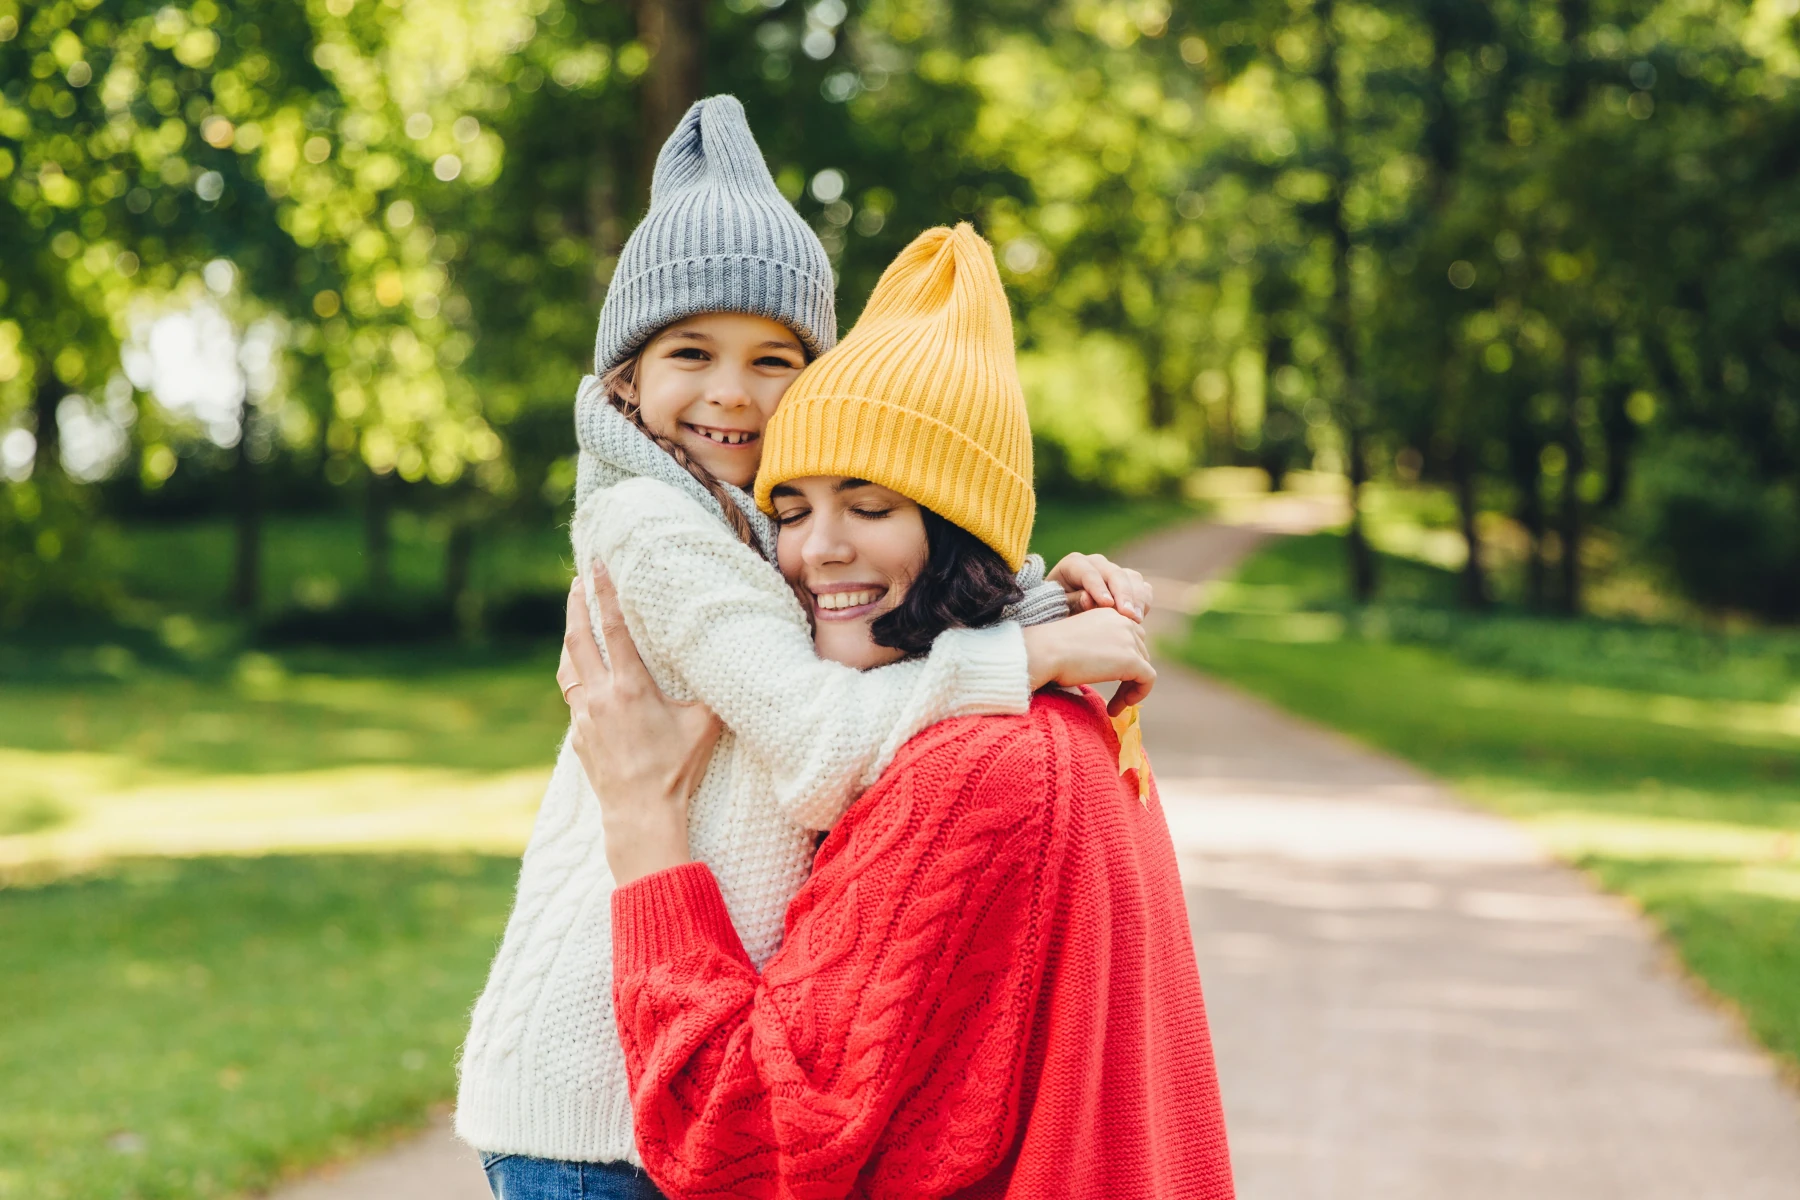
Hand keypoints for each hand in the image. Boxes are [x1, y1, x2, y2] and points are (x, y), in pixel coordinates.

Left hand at [562, 565, 723, 885]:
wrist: (640, 812)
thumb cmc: (676, 768)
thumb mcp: (704, 724)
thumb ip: (709, 691)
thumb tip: (727, 665)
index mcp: (630, 686)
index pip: (613, 628)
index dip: (605, 593)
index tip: (597, 567)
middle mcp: (600, 695)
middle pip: (578, 638)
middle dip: (576, 605)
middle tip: (577, 581)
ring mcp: (583, 716)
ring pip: (569, 665)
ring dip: (571, 638)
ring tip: (576, 621)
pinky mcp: (578, 735)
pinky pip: (572, 694)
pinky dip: (576, 674)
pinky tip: (584, 673)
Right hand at [1021, 608, 1155, 715]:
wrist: (1044, 652)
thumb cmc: (1050, 649)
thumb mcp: (1079, 638)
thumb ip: (1098, 643)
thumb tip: (1109, 663)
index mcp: (1109, 613)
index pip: (1130, 636)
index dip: (1124, 659)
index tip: (1108, 676)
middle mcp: (1123, 621)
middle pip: (1140, 651)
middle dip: (1130, 674)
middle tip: (1114, 694)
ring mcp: (1129, 640)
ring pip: (1143, 667)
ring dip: (1130, 687)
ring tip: (1113, 704)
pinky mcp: (1132, 660)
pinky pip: (1147, 680)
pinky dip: (1137, 695)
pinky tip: (1115, 708)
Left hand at [1046, 553, 1152, 622]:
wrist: (1064, 613)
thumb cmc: (1056, 608)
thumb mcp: (1057, 605)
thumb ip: (1073, 601)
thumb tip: (1089, 599)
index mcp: (1074, 564)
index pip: (1088, 572)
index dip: (1098, 587)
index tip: (1106, 604)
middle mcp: (1097, 563)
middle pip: (1115, 573)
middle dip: (1123, 594)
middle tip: (1127, 615)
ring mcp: (1114, 572)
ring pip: (1132, 578)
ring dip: (1137, 598)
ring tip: (1136, 619)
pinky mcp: (1128, 583)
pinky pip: (1142, 587)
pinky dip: (1143, 601)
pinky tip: (1139, 617)